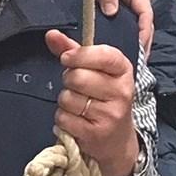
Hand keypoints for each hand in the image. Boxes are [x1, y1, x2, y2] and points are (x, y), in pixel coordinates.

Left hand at [45, 30, 138, 175]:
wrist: (117, 140)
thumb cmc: (103, 99)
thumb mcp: (96, 72)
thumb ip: (72, 50)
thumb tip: (51, 34)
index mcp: (123, 70)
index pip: (103, 55)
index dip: (79, 55)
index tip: (67, 58)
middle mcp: (121, 91)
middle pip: (78, 76)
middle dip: (69, 81)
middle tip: (76, 87)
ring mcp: (110, 114)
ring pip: (68, 98)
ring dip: (65, 102)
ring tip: (78, 106)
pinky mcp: (96, 133)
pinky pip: (64, 118)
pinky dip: (63, 119)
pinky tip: (75, 121)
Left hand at [51, 0, 154, 52]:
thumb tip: (112, 12)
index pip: (146, 12)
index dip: (144, 32)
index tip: (139, 48)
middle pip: (143, 22)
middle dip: (142, 42)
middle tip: (137, 62)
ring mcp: (122, 0)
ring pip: (133, 24)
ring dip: (132, 41)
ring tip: (127, 60)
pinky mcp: (110, 5)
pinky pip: (120, 23)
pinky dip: (121, 36)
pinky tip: (114, 50)